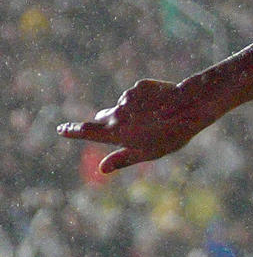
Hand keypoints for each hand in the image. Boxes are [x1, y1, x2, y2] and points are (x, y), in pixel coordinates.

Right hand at [57, 78, 216, 175]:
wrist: (188, 108)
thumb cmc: (169, 136)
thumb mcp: (147, 154)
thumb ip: (122, 159)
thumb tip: (102, 169)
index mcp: (115, 132)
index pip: (86, 131)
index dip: (72, 131)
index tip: (61, 129)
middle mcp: (117, 113)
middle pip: (104, 117)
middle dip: (109, 123)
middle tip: (128, 130)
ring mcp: (127, 98)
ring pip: (124, 107)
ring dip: (134, 113)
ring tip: (158, 120)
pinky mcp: (139, 87)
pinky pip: (138, 96)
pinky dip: (146, 102)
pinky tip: (162, 107)